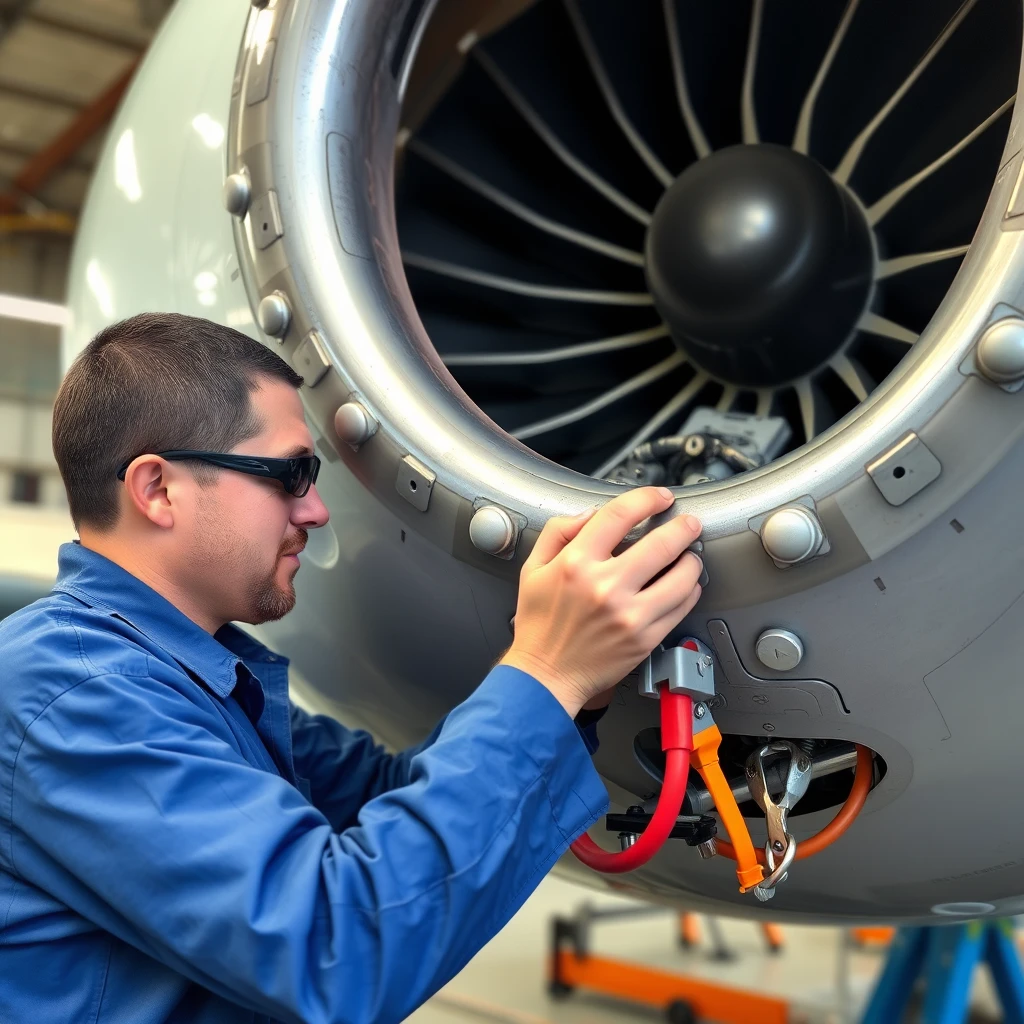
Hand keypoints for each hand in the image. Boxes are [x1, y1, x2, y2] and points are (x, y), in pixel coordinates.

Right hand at [501, 487, 703, 717]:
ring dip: (691, 560)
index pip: (620, 515)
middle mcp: (605, 587)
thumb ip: (558, 532)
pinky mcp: (645, 638)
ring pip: (682, 576)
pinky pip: (681, 606)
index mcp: (576, 564)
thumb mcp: (532, 569)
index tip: (659, 498)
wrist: (546, 675)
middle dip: (683, 527)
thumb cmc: (539, 624)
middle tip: (689, 523)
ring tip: (688, 557)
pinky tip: (682, 585)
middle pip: (662, 543)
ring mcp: (630, 614)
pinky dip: (689, 590)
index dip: (647, 499)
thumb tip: (591, 514)